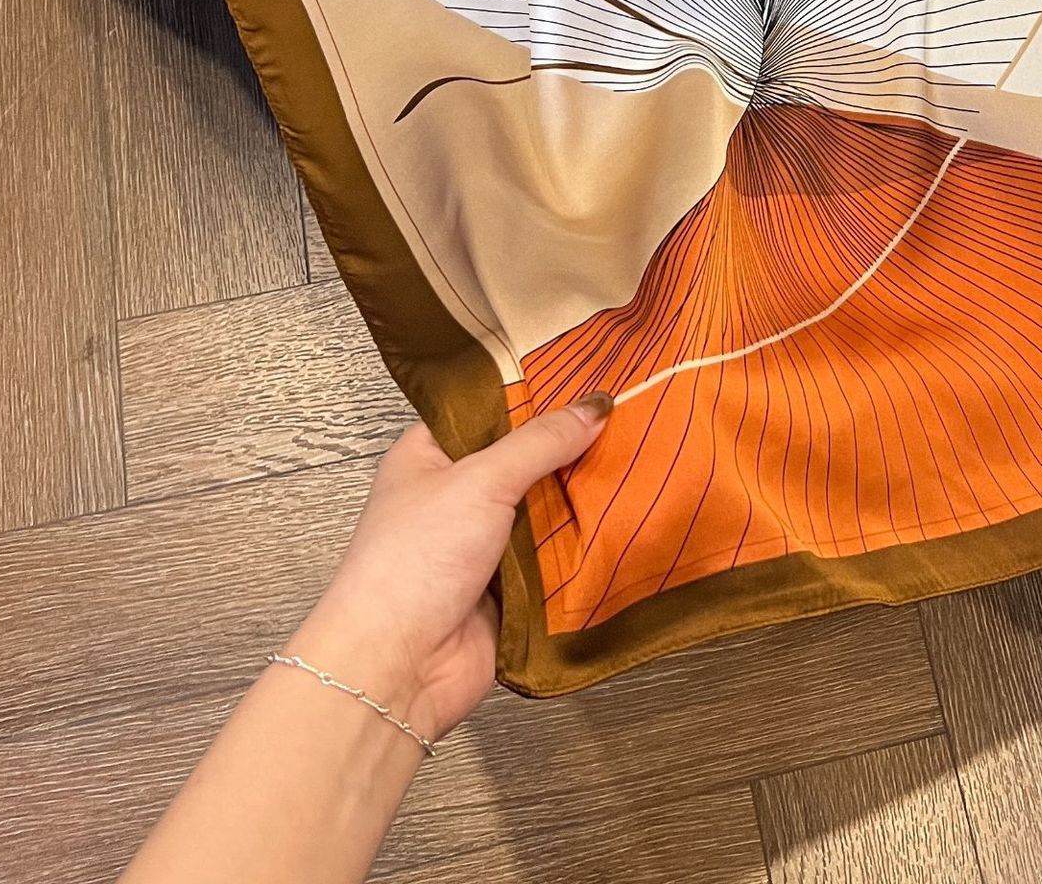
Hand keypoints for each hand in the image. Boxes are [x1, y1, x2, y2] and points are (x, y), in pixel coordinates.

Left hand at [285, 397, 610, 743]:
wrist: (399, 668)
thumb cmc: (412, 564)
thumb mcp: (480, 481)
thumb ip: (541, 442)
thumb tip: (595, 406)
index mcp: (431, 456)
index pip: (491, 409)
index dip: (537, 393)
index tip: (591, 373)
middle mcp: (456, 496)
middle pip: (527, 459)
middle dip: (572, 447)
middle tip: (631, 414)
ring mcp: (484, 544)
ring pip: (548, 508)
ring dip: (583, 498)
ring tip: (642, 460)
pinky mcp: (511, 587)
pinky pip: (558, 556)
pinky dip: (585, 546)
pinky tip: (627, 518)